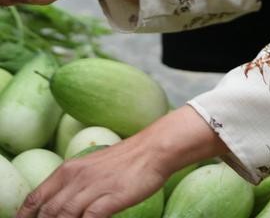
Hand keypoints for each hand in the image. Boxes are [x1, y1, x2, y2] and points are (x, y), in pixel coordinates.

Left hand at [17, 106, 226, 217]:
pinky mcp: (108, 200)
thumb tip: (59, 204)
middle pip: (46, 212)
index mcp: (69, 169)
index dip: (25, 216)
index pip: (35, 198)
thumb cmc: (124, 161)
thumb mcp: (92, 167)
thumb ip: (74, 184)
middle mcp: (76, 178)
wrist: (154, 149)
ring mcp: (92, 189)